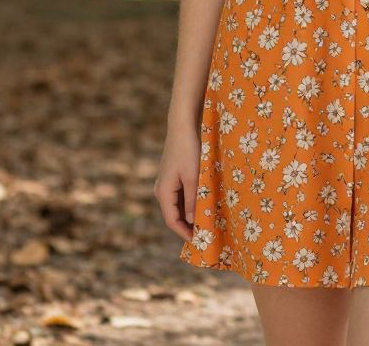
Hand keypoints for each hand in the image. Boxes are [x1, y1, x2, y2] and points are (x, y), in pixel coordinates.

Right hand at [154, 127, 199, 242]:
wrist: (183, 125)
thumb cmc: (188, 150)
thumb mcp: (193, 177)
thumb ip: (193, 200)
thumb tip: (193, 221)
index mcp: (163, 191)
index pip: (172, 220)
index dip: (184, 233)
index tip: (198, 242)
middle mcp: (162, 189)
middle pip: (174, 214)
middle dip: (188, 225)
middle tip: (205, 234)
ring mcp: (167, 181)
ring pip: (178, 204)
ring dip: (190, 213)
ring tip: (206, 221)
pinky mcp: (173, 175)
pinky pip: (180, 194)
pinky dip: (190, 202)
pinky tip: (203, 203)